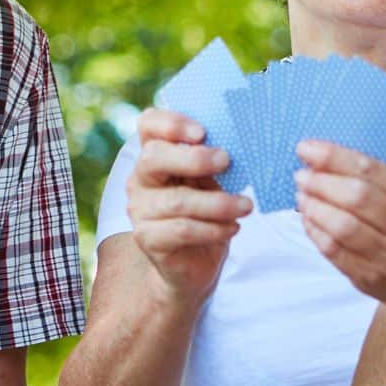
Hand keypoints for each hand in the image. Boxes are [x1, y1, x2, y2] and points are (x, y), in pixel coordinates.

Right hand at [126, 107, 252, 302]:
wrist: (194, 263)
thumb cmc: (206, 212)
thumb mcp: (213, 180)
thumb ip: (216, 160)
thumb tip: (242, 144)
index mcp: (155, 153)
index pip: (148, 124)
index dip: (172, 123)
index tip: (202, 132)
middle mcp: (140, 178)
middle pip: (154, 157)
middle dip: (195, 158)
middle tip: (227, 162)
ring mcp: (140, 209)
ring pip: (177, 200)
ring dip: (218, 202)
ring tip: (245, 205)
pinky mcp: (147, 238)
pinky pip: (182, 229)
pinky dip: (213, 228)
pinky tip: (232, 227)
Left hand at [293, 140, 385, 312]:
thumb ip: (371, 181)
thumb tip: (321, 163)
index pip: (370, 170)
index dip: (334, 157)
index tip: (307, 149)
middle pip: (356, 197)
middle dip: (322, 182)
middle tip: (302, 176)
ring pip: (343, 226)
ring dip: (315, 207)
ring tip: (302, 197)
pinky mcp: (369, 277)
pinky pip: (335, 252)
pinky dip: (315, 232)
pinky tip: (308, 220)